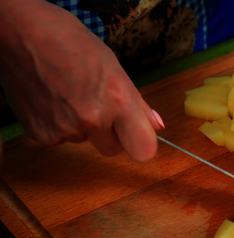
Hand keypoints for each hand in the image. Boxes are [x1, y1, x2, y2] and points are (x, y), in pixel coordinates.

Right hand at [0, 0, 163, 162]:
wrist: (19, 34)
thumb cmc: (70, 41)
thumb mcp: (113, 67)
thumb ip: (137, 104)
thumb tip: (157, 126)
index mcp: (117, 100)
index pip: (144, 151)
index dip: (141, 144)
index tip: (137, 135)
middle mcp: (92, 120)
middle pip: (113, 150)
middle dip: (111, 134)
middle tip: (99, 106)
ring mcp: (64, 130)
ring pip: (85, 141)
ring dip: (83, 126)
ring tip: (70, 94)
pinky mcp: (41, 134)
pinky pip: (61, 138)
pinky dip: (60, 124)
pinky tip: (53, 99)